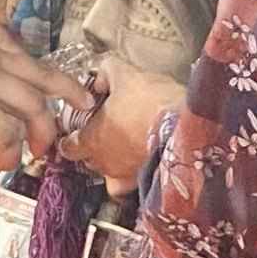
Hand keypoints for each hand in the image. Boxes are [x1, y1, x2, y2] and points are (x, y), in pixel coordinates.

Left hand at [63, 60, 182, 191]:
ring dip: (114, 161)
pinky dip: (134, 176)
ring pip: (111, 173)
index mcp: (92, 141)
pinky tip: (143, 162)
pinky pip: (134, 185)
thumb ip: (106, 72)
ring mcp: (126, 177)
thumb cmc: (151, 102)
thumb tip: (99, 76)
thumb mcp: (126, 75)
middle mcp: (104, 164)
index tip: (75, 129)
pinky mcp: (149, 183)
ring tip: (127, 145)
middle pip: (88, 160)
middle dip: (93, 147)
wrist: (189, 126)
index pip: (67, 147)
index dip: (69, 137)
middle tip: (106, 130)